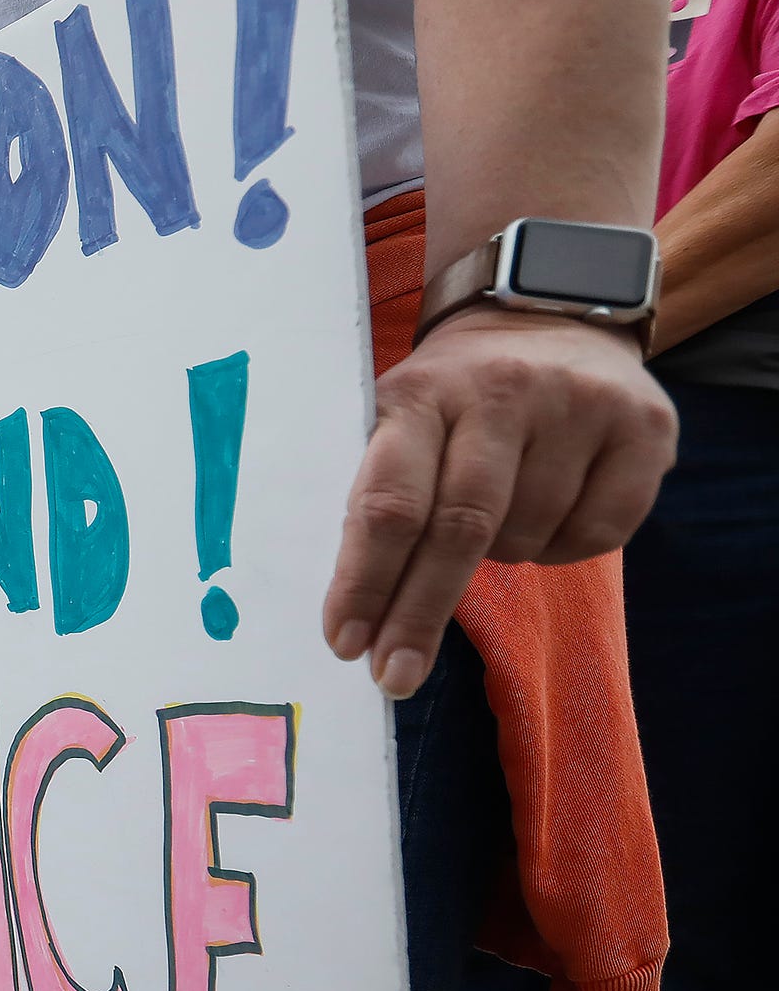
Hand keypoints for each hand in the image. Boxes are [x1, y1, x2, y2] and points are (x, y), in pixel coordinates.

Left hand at [323, 308, 674, 697]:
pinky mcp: (645, 428)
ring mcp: (579, 406)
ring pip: (529, 535)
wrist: (549, 314)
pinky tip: (547, 516)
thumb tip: (352, 612)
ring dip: (500, 559)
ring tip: (491, 526)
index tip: (345, 644)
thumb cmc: (455, 397)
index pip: (388, 502)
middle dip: (420, 613)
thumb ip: (382, 493)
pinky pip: (598, 535)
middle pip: (458, 529)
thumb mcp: (401, 418)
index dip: (365, 581)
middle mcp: (501, 393)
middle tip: (395, 676)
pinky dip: (561, 549)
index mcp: (420, 395)